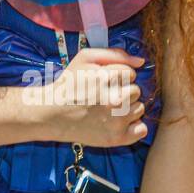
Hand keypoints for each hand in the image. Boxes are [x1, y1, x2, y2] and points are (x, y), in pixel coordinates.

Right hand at [34, 47, 148, 148]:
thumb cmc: (69, 84)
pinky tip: (117, 122)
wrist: (51, 114)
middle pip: (137, 91)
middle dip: (123, 91)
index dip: (118, 76)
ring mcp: (115, 121)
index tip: (104, 82)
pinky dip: (133, 126)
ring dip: (128, 108)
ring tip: (108, 109)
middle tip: (105, 95)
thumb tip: (142, 61)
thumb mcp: (84, 58)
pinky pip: (142, 130)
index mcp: (104, 78)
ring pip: (140, 108)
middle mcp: (112, 100)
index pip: (130, 73)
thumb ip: (114, 54)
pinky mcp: (116, 138)